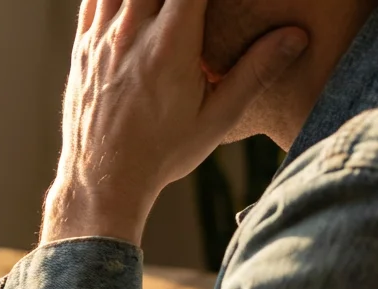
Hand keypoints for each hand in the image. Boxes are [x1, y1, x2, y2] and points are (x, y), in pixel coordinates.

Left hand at [45, 0, 307, 244]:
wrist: (104, 181)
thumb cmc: (163, 154)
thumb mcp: (218, 118)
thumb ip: (256, 72)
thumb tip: (297, 35)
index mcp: (169, 46)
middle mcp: (130, 35)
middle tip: (199, 4)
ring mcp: (100, 40)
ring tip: (169, 5)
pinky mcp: (81, 49)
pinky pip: (92, 0)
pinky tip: (135, 4)